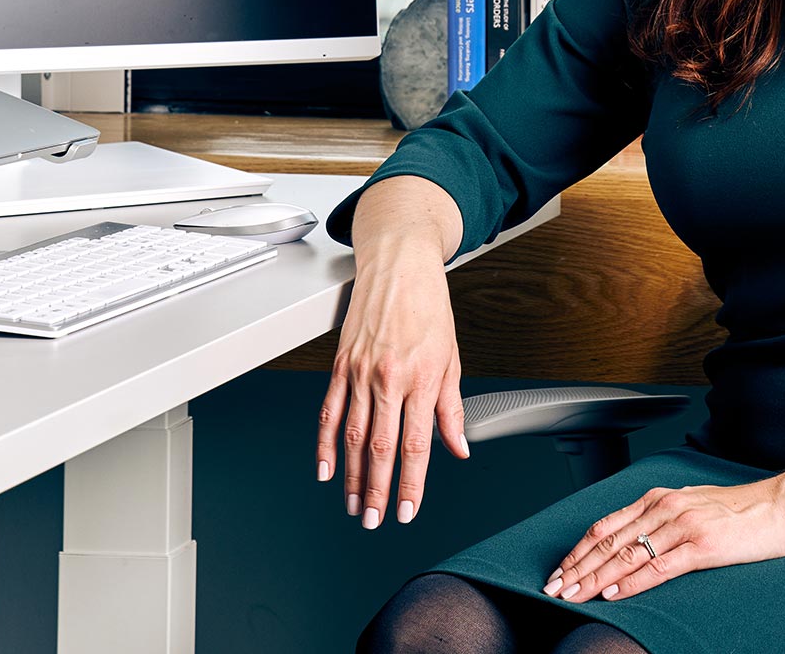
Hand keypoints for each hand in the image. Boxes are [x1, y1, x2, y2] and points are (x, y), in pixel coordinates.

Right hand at [316, 177, 469, 529]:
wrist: (400, 264)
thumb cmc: (429, 307)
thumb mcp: (452, 356)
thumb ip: (452, 408)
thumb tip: (459, 447)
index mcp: (423, 378)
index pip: (416, 444)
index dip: (411, 483)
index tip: (407, 510)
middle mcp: (390, 377)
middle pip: (380, 448)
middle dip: (376, 490)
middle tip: (373, 520)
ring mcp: (361, 371)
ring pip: (353, 436)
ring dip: (351, 476)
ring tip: (353, 505)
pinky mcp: (341, 364)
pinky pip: (330, 411)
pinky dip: (326, 444)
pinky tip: (326, 469)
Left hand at [543, 481, 784, 602]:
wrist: (781, 506)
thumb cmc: (740, 511)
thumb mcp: (692, 507)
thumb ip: (661, 520)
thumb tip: (632, 542)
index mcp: (660, 499)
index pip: (606, 526)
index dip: (578, 550)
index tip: (559, 570)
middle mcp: (665, 508)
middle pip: (609, 542)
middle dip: (577, 568)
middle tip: (553, 588)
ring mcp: (682, 526)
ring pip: (627, 555)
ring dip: (595, 578)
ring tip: (573, 595)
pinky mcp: (701, 546)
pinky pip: (658, 567)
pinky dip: (631, 582)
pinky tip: (613, 593)